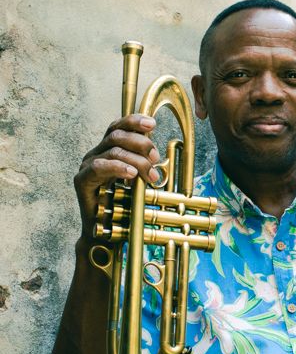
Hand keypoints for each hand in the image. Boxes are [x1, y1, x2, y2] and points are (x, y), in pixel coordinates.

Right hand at [74, 114, 159, 237]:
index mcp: (107, 150)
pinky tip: (131, 174)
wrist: (105, 232)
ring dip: (137, 160)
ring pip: (113, 150)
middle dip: (141, 144)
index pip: (118, 127)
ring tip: (151, 175)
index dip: (134, 122)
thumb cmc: (123, 205)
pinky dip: (118, 167)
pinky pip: (99, 166)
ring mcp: (87, 166)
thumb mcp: (138, 179)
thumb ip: (143, 163)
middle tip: (156, 159)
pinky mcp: (82, 180)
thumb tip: (156, 153)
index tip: (152, 124)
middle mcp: (95, 154)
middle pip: (117, 135)